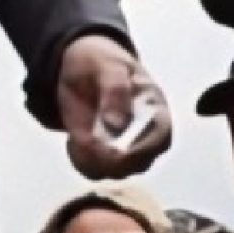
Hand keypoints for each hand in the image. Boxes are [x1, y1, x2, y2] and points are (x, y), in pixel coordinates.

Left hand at [56, 34, 169, 177]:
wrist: (79, 65)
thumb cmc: (100, 61)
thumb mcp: (107, 65)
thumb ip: (115, 90)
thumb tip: (117, 124)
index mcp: (155, 109)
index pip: (160, 138)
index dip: (141, 149)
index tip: (115, 150)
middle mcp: (146, 134)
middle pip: (139, 163)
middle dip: (111, 160)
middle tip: (85, 143)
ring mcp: (126, 148)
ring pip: (116, 172)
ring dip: (92, 161)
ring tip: (77, 137)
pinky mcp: (104, 154)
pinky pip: (96, 171)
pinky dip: (81, 162)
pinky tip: (73, 142)